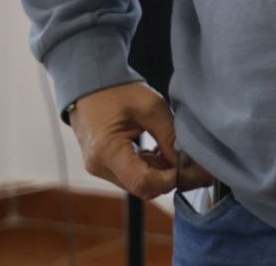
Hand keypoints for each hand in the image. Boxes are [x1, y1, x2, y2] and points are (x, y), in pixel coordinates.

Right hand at [69, 82, 185, 199]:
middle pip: (141, 188)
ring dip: (158, 172)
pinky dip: (148, 168)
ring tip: (168, 148)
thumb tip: (185, 161)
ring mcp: (99, 168)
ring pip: (137, 184)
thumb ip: (170, 136)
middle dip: (166, 177)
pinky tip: (156, 150)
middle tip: (182, 156)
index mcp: (107, 151)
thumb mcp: (151, 107)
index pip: (143, 182)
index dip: (169, 178)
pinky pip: (131, 176)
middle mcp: (99, 166)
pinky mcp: (103, 166)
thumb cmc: (118, 93)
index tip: (185, 164)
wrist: (89, 88)